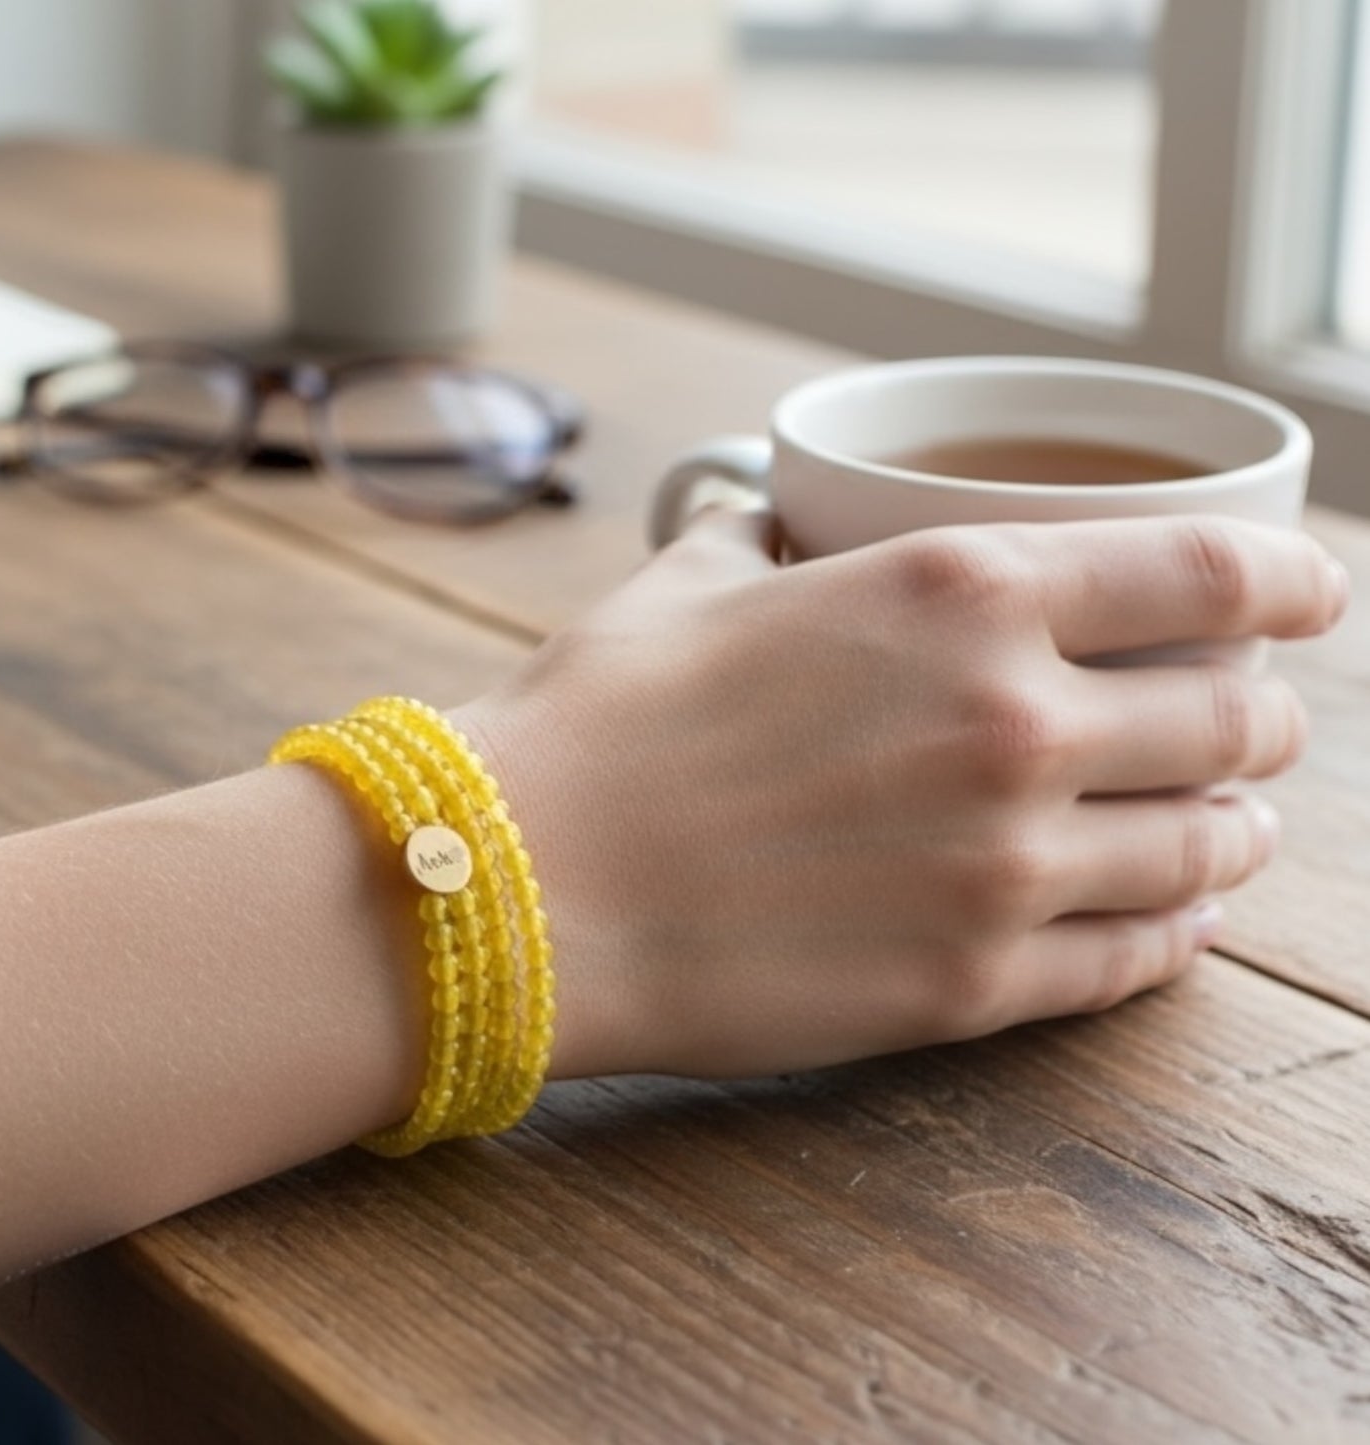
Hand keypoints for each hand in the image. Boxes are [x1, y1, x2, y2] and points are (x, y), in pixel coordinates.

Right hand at [453, 513, 1347, 1078]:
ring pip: (1208, 847)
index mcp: (961, 595)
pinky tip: (1178, 917)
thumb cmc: (598, 723)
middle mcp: (1015, 722)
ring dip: (1238, 830)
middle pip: (1234, 717)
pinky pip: (1135, 959)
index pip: (1216, 568)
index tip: (1317, 591)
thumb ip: (772, 538)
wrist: (521, 885)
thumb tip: (783, 527)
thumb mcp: (692, 582)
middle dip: (1264, 715)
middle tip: (1249, 719)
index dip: (1298, 576)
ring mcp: (1006, 865)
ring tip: (1232, 825)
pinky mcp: (973, 983)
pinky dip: (1178, 933)